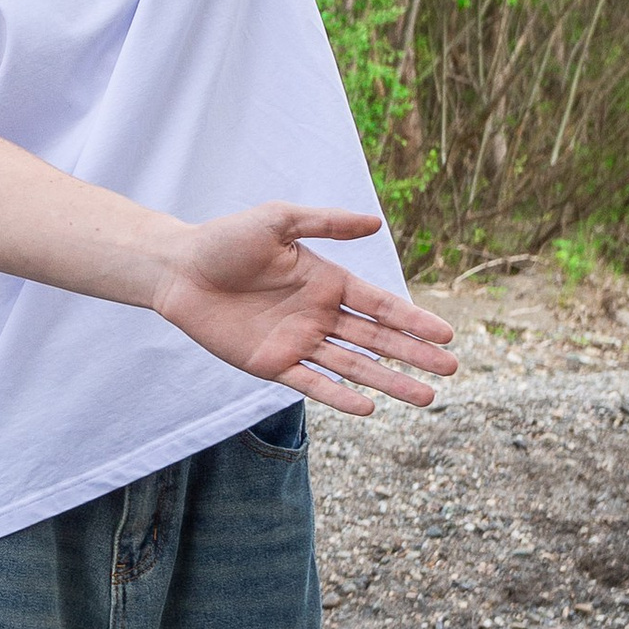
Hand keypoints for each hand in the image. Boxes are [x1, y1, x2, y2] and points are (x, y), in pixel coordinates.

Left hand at [155, 209, 456, 413]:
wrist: (178, 269)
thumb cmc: (225, 240)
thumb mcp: (278, 221)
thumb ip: (325, 223)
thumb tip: (376, 222)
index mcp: (327, 281)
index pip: (380, 305)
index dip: (413, 320)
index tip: (447, 335)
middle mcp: (318, 315)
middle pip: (376, 340)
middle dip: (413, 356)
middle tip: (451, 371)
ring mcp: (297, 342)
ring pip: (353, 366)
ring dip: (389, 381)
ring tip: (426, 398)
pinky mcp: (270, 364)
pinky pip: (311, 383)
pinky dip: (339, 396)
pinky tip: (369, 407)